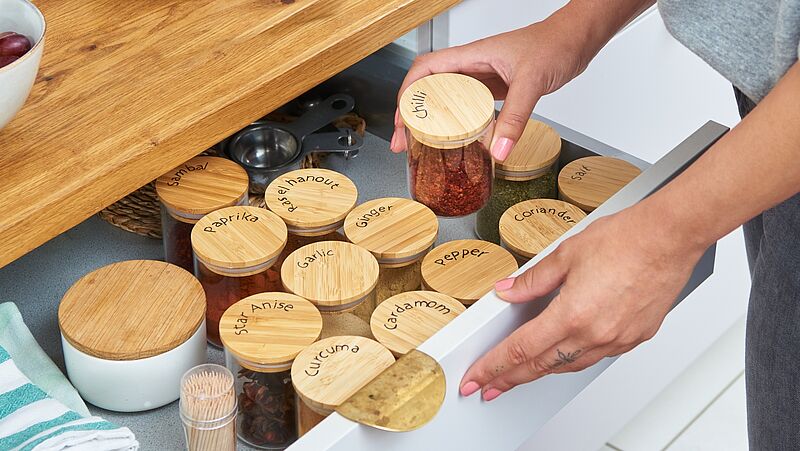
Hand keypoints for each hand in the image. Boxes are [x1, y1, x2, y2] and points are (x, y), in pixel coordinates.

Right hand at [390, 20, 590, 159]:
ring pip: (445, 98)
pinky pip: (467, 107)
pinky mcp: (495, 88)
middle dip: (411, 114)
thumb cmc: (555, 44)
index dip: (407, 93)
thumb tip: (498, 150)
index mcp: (471, 56)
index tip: (402, 119)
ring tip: (421, 144)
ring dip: (431, 120)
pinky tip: (457, 139)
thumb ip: (516, 117)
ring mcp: (482, 78)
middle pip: (428, 87)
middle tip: (405, 142)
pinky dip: (457, 123)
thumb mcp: (532, 82)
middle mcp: (472, 66)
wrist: (577, 40)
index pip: (425, 70)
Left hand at [459, 207, 706, 400]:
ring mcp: (616, 340)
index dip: (493, 367)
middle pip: (541, 366)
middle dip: (509, 379)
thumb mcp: (566, 254)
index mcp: (571, 314)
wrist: (669, 238)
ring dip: (540, 371)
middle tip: (489, 387)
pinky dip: (572, 359)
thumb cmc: (626, 239)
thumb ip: (532, 279)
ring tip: (519, 375)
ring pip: (568, 366)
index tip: (477, 379)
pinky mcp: (633, 338)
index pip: (520, 350)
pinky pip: (594, 356)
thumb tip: (507, 291)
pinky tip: (562, 355)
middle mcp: (594, 334)